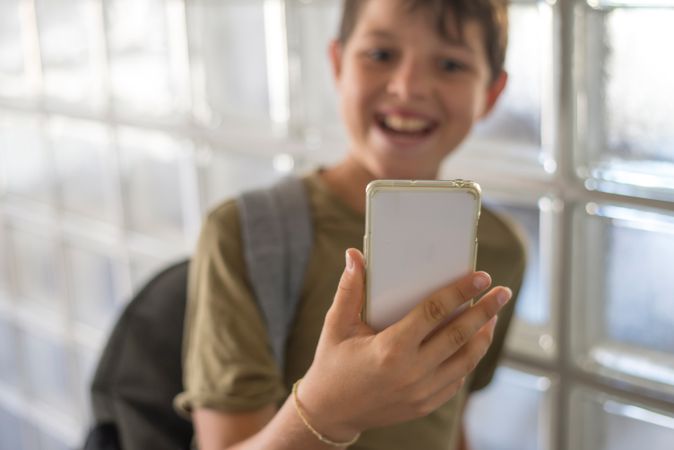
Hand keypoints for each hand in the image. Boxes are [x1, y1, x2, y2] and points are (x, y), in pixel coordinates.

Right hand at [297, 248, 510, 440]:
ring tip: (493, 315)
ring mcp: (421, 392)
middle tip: (502, 292)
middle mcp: (411, 372)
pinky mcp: (425, 405)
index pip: (434, 312)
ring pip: (465, 360)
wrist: (330, 413)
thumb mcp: (336, 325)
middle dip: (485, 310)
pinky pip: (457, 379)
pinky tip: (474, 343)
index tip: (480, 277)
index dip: (460, 291)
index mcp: (390, 349)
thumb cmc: (332, 364)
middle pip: (459, 335)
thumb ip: (349, 290)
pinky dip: (469, 359)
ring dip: (483, 336)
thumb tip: (354, 255)